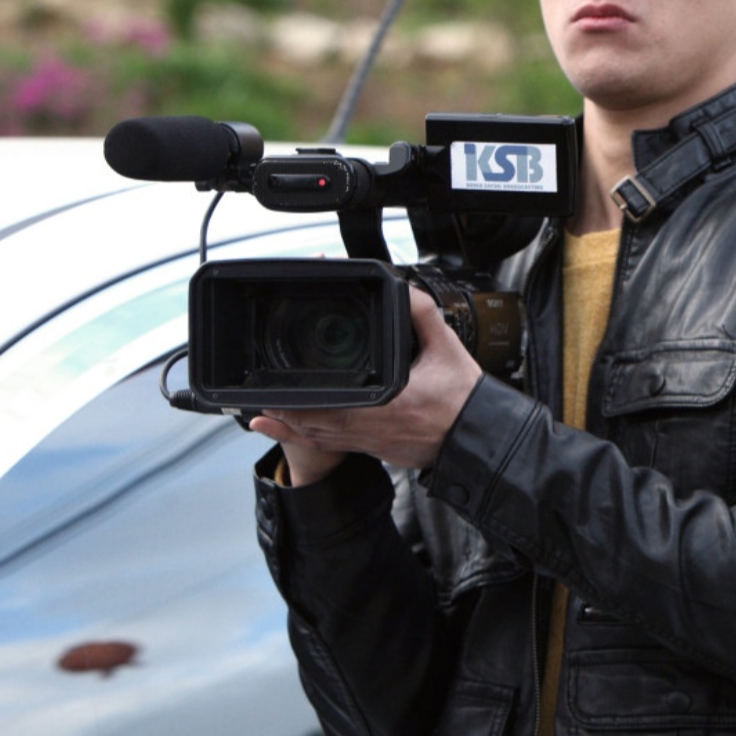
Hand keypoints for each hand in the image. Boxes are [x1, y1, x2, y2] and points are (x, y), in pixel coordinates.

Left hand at [249, 287, 484, 479]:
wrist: (479, 438)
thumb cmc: (465, 400)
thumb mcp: (447, 348)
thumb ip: (423, 315)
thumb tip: (403, 289)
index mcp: (385, 401)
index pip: (330, 399)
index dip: (296, 395)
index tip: (275, 380)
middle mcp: (369, 425)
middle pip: (311, 418)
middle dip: (282, 404)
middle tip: (256, 389)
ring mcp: (368, 439)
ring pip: (314, 433)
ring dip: (285, 420)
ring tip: (260, 406)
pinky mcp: (372, 446)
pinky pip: (326, 444)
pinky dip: (296, 435)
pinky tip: (275, 427)